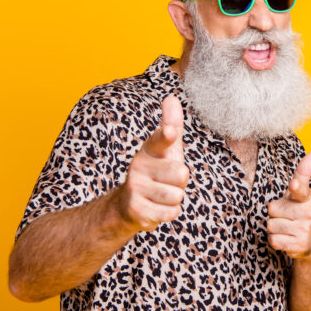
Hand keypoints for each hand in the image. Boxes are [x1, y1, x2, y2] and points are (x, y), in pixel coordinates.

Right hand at [114, 96, 188, 231]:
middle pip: (181, 173)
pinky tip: (156, 208)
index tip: (172, 131)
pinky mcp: (137, 210)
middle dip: (180, 182)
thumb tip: (171, 97)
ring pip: (177, 195)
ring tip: (161, 195)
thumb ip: (171, 125)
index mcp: (148, 150)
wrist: (129, 206)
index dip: (166, 135)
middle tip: (166, 182)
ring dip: (174, 199)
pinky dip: (168, 213)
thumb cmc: (156, 172)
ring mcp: (135, 188)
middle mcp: (138, 166)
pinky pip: (170, 212)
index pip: (159, 140)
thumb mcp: (165, 150)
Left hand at [267, 153, 310, 258]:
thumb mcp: (302, 194)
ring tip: (288, 228)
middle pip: (272, 209)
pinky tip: (287, 238)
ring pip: (271, 225)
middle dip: (276, 213)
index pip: (301, 190)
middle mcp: (308, 213)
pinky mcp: (298, 245)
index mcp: (307, 198)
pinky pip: (273, 239)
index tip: (295, 184)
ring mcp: (304, 230)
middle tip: (288, 217)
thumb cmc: (302, 213)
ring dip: (275, 228)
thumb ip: (303, 173)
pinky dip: (276, 240)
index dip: (297, 187)